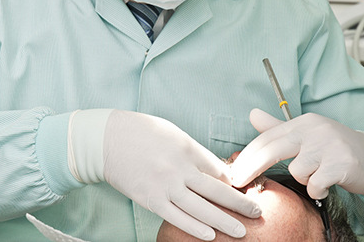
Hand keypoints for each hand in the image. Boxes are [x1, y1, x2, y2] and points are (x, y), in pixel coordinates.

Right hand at [103, 110, 260, 240]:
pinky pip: (176, 217)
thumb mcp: (173, 133)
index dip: (235, 183)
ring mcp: (165, 185)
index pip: (218, 170)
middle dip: (239, 203)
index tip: (246, 191)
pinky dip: (194, 227)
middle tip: (257, 212)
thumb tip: (216, 171)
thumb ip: (195, 152)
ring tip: (241, 231)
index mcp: (187, 148)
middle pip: (216, 190)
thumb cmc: (141, 132)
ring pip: (200, 208)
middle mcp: (179, 168)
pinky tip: (210, 235)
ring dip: (223, 221)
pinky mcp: (150, 199)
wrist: (106, 139)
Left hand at [230, 109, 363, 198]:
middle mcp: (315, 130)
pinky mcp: (342, 163)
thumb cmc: (333, 148)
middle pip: (273, 150)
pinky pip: (315, 183)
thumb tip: (252, 114)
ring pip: (297, 171)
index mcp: (303, 122)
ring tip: (317, 176)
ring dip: (304, 180)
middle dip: (252, 168)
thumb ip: (277, 128)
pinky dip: (318, 190)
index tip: (233, 172)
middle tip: (239, 183)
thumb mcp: (305, 135)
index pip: (267, 138)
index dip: (247, 156)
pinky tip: (326, 186)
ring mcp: (329, 145)